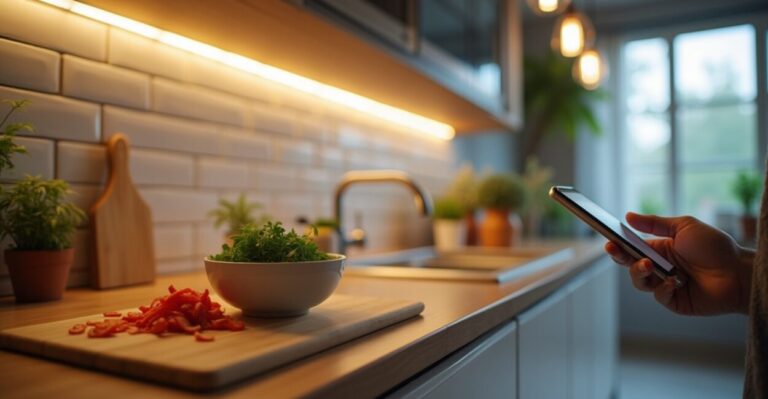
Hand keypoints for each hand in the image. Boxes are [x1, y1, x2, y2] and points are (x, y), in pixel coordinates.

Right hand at [605, 212, 752, 315]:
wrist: (739, 271)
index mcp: (659, 249)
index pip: (631, 248)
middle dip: (620, 258)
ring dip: (639, 273)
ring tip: (649, 266)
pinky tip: (674, 281)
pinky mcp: (674, 301)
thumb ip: (654, 223)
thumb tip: (628, 216)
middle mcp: (659, 267)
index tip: (609, 241)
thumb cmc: (715, 247)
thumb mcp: (684, 227)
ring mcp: (665, 285)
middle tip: (616, 251)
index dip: (618, 246)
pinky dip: (662, 289)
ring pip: (640, 282)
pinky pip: (659, 296)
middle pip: (630, 265)